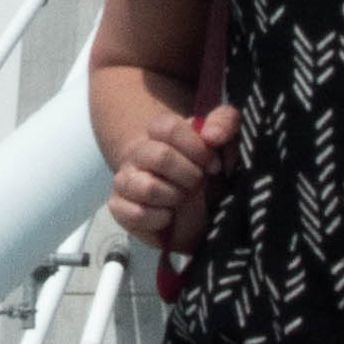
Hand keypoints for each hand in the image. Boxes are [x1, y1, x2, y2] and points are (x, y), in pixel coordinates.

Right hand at [107, 99, 238, 251]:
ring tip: (182, 199)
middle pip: (161, 157)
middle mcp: (137, 153)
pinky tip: (168, 217)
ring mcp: (125, 180)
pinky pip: (136, 214)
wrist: (195, 212)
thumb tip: (211, 135)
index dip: (196, 148)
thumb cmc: (205, 173)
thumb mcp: (224, 144)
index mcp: (159, 133)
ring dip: (175, 197)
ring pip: (148, 187)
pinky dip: (160, 219)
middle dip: (190, 175)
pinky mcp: (118, 207)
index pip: (167, 127)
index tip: (213, 165)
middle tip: (198, 184)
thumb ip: (225, 124)